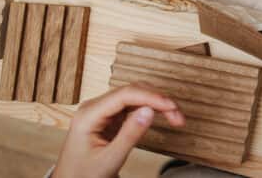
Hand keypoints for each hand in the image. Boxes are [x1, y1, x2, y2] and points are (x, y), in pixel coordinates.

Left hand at [52, 84, 184, 177]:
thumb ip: (129, 135)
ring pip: (135, 97)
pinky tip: (162, 117)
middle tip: (177, 115)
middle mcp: (94, 107)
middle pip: (132, 92)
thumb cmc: (84, 175)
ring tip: (174, 117)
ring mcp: (102, 111)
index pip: (124, 95)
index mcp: (88, 115)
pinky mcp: (110, 116)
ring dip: (156, 104)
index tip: (171, 106)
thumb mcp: (109, 159)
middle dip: (157, 100)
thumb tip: (150, 110)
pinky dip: (150, 110)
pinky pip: (133, 106)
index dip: (151, 97)